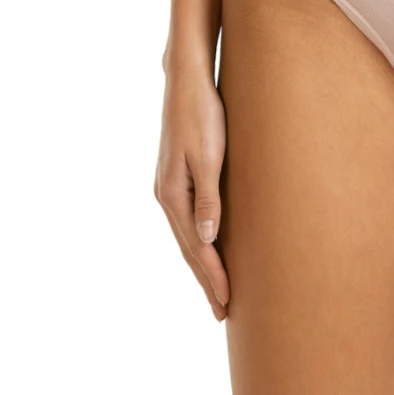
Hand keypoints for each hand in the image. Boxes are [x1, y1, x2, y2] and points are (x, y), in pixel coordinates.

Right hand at [153, 59, 230, 319]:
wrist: (186, 80)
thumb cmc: (203, 113)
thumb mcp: (209, 155)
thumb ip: (208, 198)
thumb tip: (208, 238)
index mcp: (172, 195)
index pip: (197, 248)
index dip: (213, 277)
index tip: (227, 303)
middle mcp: (166, 197)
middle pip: (189, 250)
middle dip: (206, 282)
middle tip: (222, 313)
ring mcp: (169, 190)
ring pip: (187, 240)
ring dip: (202, 269)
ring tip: (216, 294)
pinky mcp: (177, 182)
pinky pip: (188, 225)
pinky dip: (199, 248)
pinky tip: (207, 255)